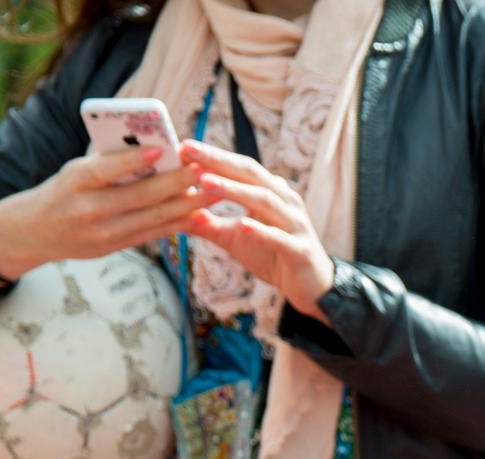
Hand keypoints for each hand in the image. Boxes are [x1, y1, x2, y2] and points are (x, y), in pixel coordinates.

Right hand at [0, 149, 205, 280]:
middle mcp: (89, 208)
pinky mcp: (115, 248)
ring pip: (152, 218)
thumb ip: (109, 161)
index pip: (108, 168)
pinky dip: (177, 224)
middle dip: (177, 183)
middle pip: (140, 195)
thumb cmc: (63, 190)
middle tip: (206, 170)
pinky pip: (152, 234)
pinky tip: (199, 215)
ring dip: (187, 206)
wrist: (35, 231)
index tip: (163, 148)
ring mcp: (103, 233)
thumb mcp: (76, 171)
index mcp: (76, 181)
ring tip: (214, 193)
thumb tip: (153, 145)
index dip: (136, 159)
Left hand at [178, 141, 334, 316]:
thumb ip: (208, 222)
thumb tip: (173, 212)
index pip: (239, 167)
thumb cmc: (273, 255)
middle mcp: (285, 201)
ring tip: (206, 182)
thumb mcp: (234, 238)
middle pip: (251, 174)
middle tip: (188, 150)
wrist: (311, 286)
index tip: (182, 147)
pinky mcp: (300, 250)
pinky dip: (262, 231)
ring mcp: (295, 224)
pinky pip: (280, 238)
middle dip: (218, 161)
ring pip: (264, 200)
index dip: (212, 156)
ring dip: (234, 190)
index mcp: (270, 192)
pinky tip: (243, 225)